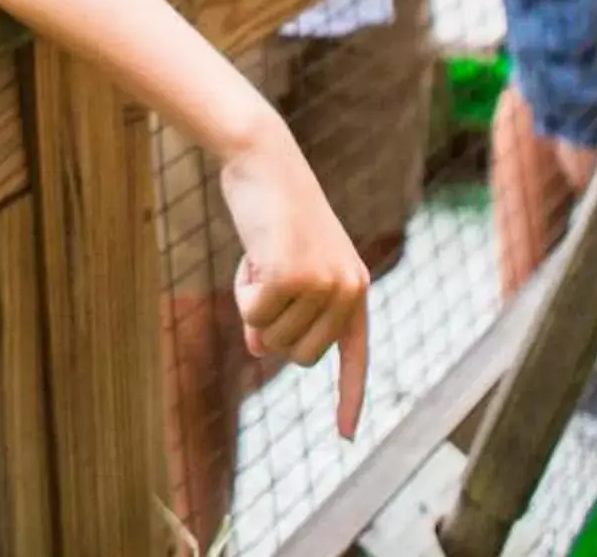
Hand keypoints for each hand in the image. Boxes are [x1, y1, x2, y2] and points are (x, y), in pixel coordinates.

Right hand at [217, 127, 370, 435]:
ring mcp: (322, 284)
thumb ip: (283, 312)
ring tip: (261, 257)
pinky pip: (254, 316)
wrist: (266, 159)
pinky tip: (250, 257)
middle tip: (264, 279)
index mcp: (355, 287)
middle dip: (273, 330)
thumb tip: (264, 351)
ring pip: (274, 338)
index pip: (354, 355)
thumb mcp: (282, 267)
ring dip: (254, 307)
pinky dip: (242, 293)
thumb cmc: (272, 212)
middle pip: (300, 354)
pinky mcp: (291, 276)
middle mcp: (347, 290)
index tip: (345, 436)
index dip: (349, 397)